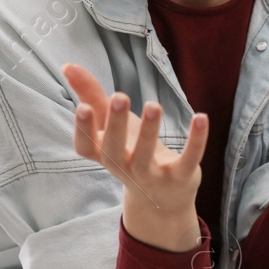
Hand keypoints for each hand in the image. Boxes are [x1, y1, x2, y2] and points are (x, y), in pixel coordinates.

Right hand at [62, 63, 207, 250]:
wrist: (161, 202)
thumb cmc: (130, 152)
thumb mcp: (110, 125)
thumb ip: (90, 95)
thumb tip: (67, 66)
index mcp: (104, 154)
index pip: (85, 147)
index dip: (83, 130)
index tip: (82, 108)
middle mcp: (124, 167)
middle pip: (114, 151)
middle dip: (116, 125)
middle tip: (119, 95)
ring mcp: (151, 176)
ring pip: (146, 157)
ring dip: (149, 131)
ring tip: (154, 104)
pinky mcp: (180, 178)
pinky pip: (188, 160)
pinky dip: (196, 140)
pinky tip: (201, 117)